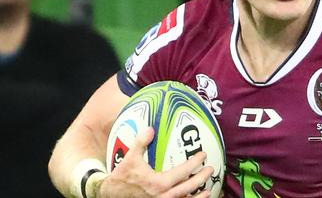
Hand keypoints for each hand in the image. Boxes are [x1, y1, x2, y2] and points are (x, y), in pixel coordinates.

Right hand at [98, 127, 214, 197]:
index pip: (183, 172)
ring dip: (198, 197)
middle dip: (201, 178)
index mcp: (158, 183)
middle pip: (188, 188)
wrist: (110, 195)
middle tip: (210, 169)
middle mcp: (162, 196)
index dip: (195, 163)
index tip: (202, 155)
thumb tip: (150, 129)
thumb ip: (141, 143)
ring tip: (208, 191)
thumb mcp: (130, 158)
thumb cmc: (122, 177)